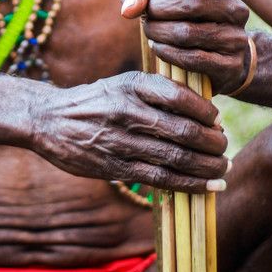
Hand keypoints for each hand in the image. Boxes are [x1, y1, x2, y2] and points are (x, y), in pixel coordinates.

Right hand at [35, 71, 228, 193]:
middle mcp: (127, 111)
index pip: (179, 96)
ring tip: (222, 167)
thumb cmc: (95, 101)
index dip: (205, 111)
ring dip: (206, 166)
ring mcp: (120, 141)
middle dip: (212, 142)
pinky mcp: (114, 167)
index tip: (217, 120)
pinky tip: (208, 186)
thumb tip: (203, 111)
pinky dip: (189, 184)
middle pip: (183, 130)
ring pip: (175, 157)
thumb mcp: (122, 84)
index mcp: (131, 85)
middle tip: (224, 147)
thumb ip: (156, 93)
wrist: (48, 119)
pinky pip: (159, 179)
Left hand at [121, 0, 250, 94]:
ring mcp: (236, 38)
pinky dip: (167, 52)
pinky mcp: (229, 65)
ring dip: (159, 31)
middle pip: (194, 2)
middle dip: (160, 8)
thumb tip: (127, 9)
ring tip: (150, 30)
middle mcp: (236, 9)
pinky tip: (158, 47)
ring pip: (188, 32)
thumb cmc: (187, 18)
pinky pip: (192, 58)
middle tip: (147, 14)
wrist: (219, 58)